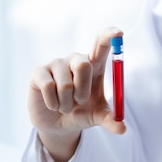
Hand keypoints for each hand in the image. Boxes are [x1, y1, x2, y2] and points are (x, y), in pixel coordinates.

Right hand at [28, 27, 126, 161]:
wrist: (57, 125)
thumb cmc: (80, 113)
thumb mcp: (96, 117)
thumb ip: (110, 120)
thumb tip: (122, 128)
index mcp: (94, 65)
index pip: (102, 44)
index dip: (109, 36)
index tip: (118, 33)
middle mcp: (75, 60)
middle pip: (83, 63)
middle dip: (83, 90)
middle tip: (79, 102)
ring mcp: (56, 64)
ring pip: (66, 84)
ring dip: (67, 104)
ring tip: (65, 107)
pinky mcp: (39, 72)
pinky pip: (49, 87)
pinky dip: (53, 103)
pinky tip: (52, 105)